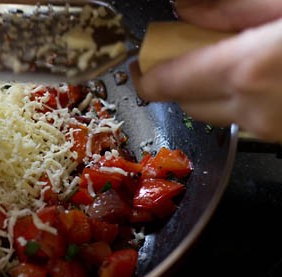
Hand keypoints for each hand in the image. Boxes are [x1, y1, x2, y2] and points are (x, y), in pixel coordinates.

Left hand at [131, 0, 281, 140]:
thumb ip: (230, 8)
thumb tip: (186, 9)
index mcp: (247, 71)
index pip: (167, 85)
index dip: (144, 76)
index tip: (138, 65)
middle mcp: (253, 110)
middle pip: (185, 102)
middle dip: (179, 78)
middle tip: (188, 51)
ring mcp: (268, 128)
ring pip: (213, 114)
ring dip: (209, 90)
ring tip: (231, 57)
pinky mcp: (279, 134)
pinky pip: (243, 117)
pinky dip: (239, 97)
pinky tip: (259, 73)